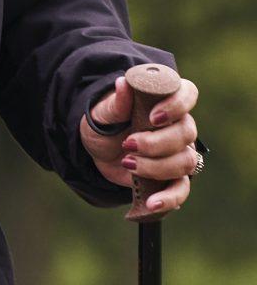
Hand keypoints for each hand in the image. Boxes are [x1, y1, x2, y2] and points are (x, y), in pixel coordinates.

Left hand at [83, 72, 201, 219]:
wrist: (96, 150)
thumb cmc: (103, 124)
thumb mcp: (101, 112)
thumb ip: (116, 102)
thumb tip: (123, 83)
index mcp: (164, 101)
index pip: (188, 94)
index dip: (177, 105)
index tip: (153, 117)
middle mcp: (178, 126)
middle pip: (186, 134)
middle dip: (156, 143)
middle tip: (128, 145)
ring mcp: (178, 153)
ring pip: (185, 162)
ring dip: (156, 166)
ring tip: (128, 164)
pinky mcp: (172, 177)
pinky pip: (182, 190)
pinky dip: (169, 198)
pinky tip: (152, 203)